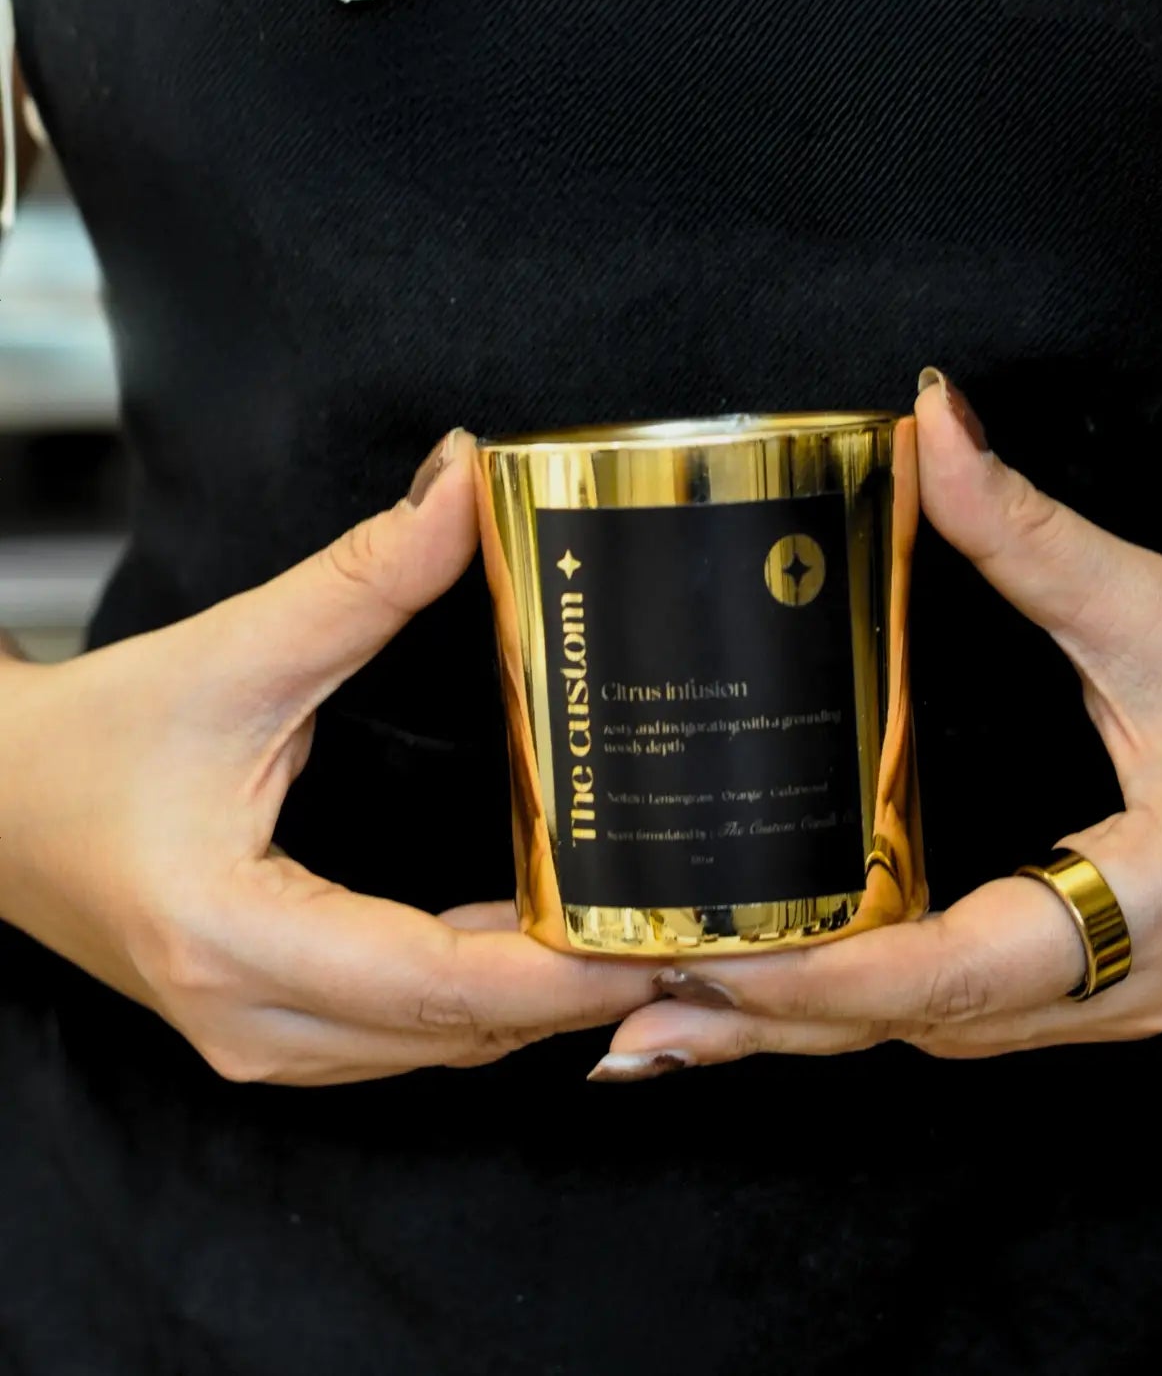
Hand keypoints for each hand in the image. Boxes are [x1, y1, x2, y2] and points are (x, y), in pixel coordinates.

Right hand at [0, 431, 657, 1084]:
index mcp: (233, 935)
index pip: (434, 984)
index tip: (662, 940)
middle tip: (695, 929)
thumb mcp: (235, 649)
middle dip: (579, 990)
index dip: (561, 971)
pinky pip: (400, 1038)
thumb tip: (464, 483)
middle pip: (451, 1034)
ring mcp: (254, 1040)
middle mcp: (247, 1017)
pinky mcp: (266, 1030)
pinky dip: (480, 999)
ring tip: (644, 929)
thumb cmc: (94, 738)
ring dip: (536, 1001)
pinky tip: (548, 940)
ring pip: (432, 1050)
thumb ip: (364, 575)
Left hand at [591, 373, 1161, 1077]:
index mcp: (1155, 902)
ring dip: (802, 1028)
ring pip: (938, 1039)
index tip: (700, 965)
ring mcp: (1126, 1003)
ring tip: (653, 1017)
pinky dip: (866, 1010)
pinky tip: (780, 996)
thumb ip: (1030, 526)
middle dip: (765, 1021)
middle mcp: (1133, 987)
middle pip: (922, 1028)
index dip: (826, 974)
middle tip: (614, 1002)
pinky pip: (968, 1015)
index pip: (961, 969)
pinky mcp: (1112, 984)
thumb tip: (928, 423)